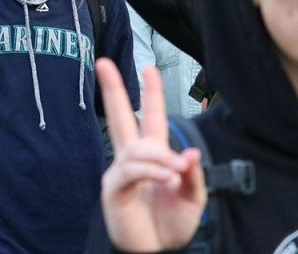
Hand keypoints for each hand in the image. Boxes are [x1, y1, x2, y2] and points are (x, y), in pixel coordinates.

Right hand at [98, 61, 206, 250]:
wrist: (157, 252)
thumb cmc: (171, 225)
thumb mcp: (193, 198)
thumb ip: (193, 175)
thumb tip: (188, 153)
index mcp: (154, 155)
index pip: (151, 117)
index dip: (151, 92)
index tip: (149, 67)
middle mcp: (133, 157)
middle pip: (120, 116)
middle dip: (113, 89)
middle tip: (103, 63)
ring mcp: (121, 171)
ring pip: (137, 149)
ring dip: (160, 159)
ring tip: (176, 173)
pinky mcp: (114, 187)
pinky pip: (131, 170)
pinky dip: (151, 172)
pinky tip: (166, 178)